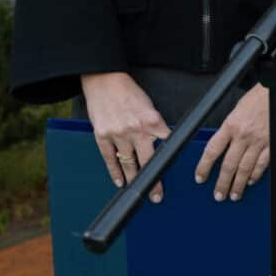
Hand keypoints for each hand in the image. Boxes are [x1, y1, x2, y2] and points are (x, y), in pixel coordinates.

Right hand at [82, 71, 171, 202]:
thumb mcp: (149, 106)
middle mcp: (136, 129)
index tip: (174, 174)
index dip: (170, 160)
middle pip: (147, 162)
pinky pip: (110, 159)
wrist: (104, 80)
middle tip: (157, 195)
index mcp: (152, 120)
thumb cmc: (128, 92)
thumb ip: (155, 125)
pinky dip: (114, 172)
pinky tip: (120, 182)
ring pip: (128, 164)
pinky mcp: (102, 135)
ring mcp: (118, 134)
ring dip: (133, 180)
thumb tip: (162, 144)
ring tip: (138, 191)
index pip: (166, 145)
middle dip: (153, 181)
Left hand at [196, 78, 275, 201]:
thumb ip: (231, 126)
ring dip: (239, 184)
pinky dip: (256, 175)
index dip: (204, 166)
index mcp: (231, 124)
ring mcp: (258, 140)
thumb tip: (225, 141)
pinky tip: (252, 181)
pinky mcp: (272, 143)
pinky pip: (262, 164)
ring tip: (234, 194)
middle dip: (222, 183)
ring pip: (245, 168)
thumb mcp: (238, 108)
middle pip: (228, 165)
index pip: (212, 150)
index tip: (201, 176)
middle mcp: (243, 134)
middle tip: (219, 194)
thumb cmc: (262, 94)